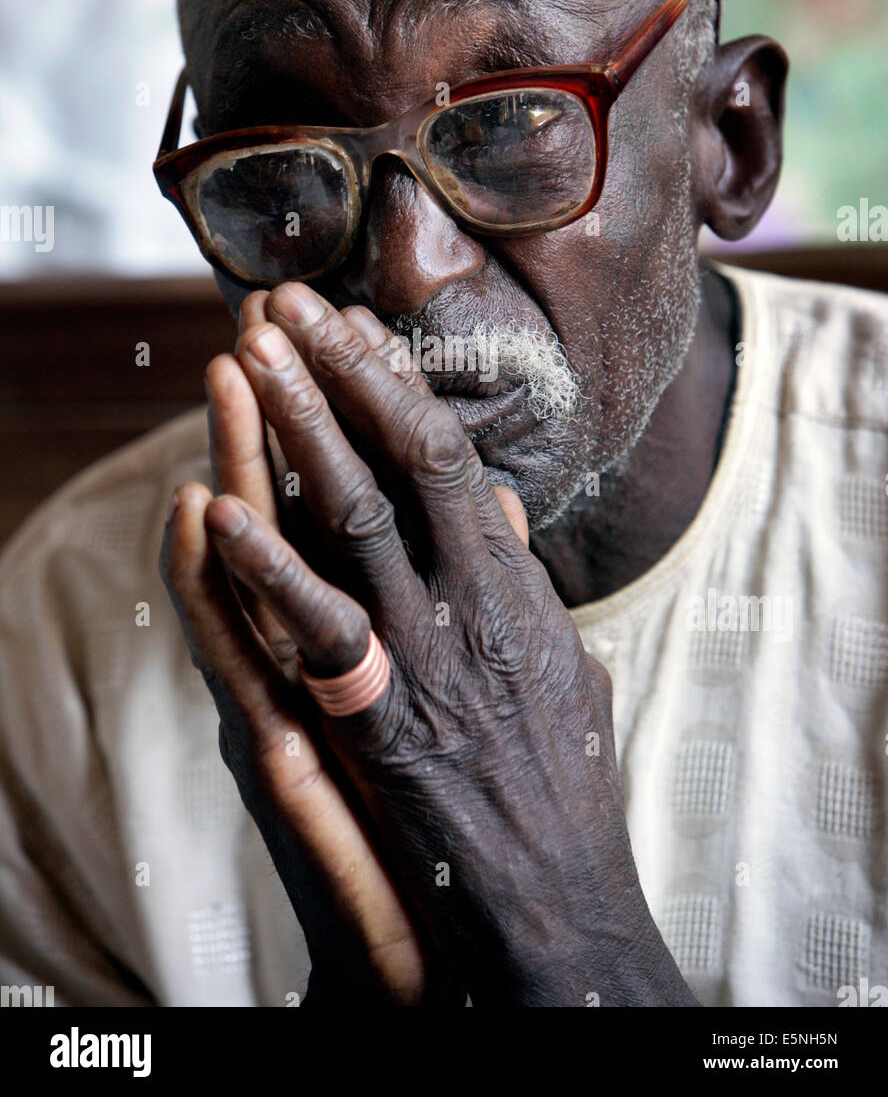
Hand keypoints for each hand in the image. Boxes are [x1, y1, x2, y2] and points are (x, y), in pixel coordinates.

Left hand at [193, 281, 695, 1006]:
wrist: (557, 890)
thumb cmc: (560, 777)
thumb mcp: (557, 660)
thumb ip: (522, 580)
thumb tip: (505, 507)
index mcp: (508, 582)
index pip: (449, 453)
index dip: (396, 382)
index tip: (352, 323)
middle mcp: (469, 600)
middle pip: (396, 458)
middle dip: (335, 371)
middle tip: (282, 300)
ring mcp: (422, 654)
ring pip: (353, 517)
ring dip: (296, 427)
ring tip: (248, 354)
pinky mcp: (380, 719)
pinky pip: (317, 630)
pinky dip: (264, 565)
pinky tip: (214, 508)